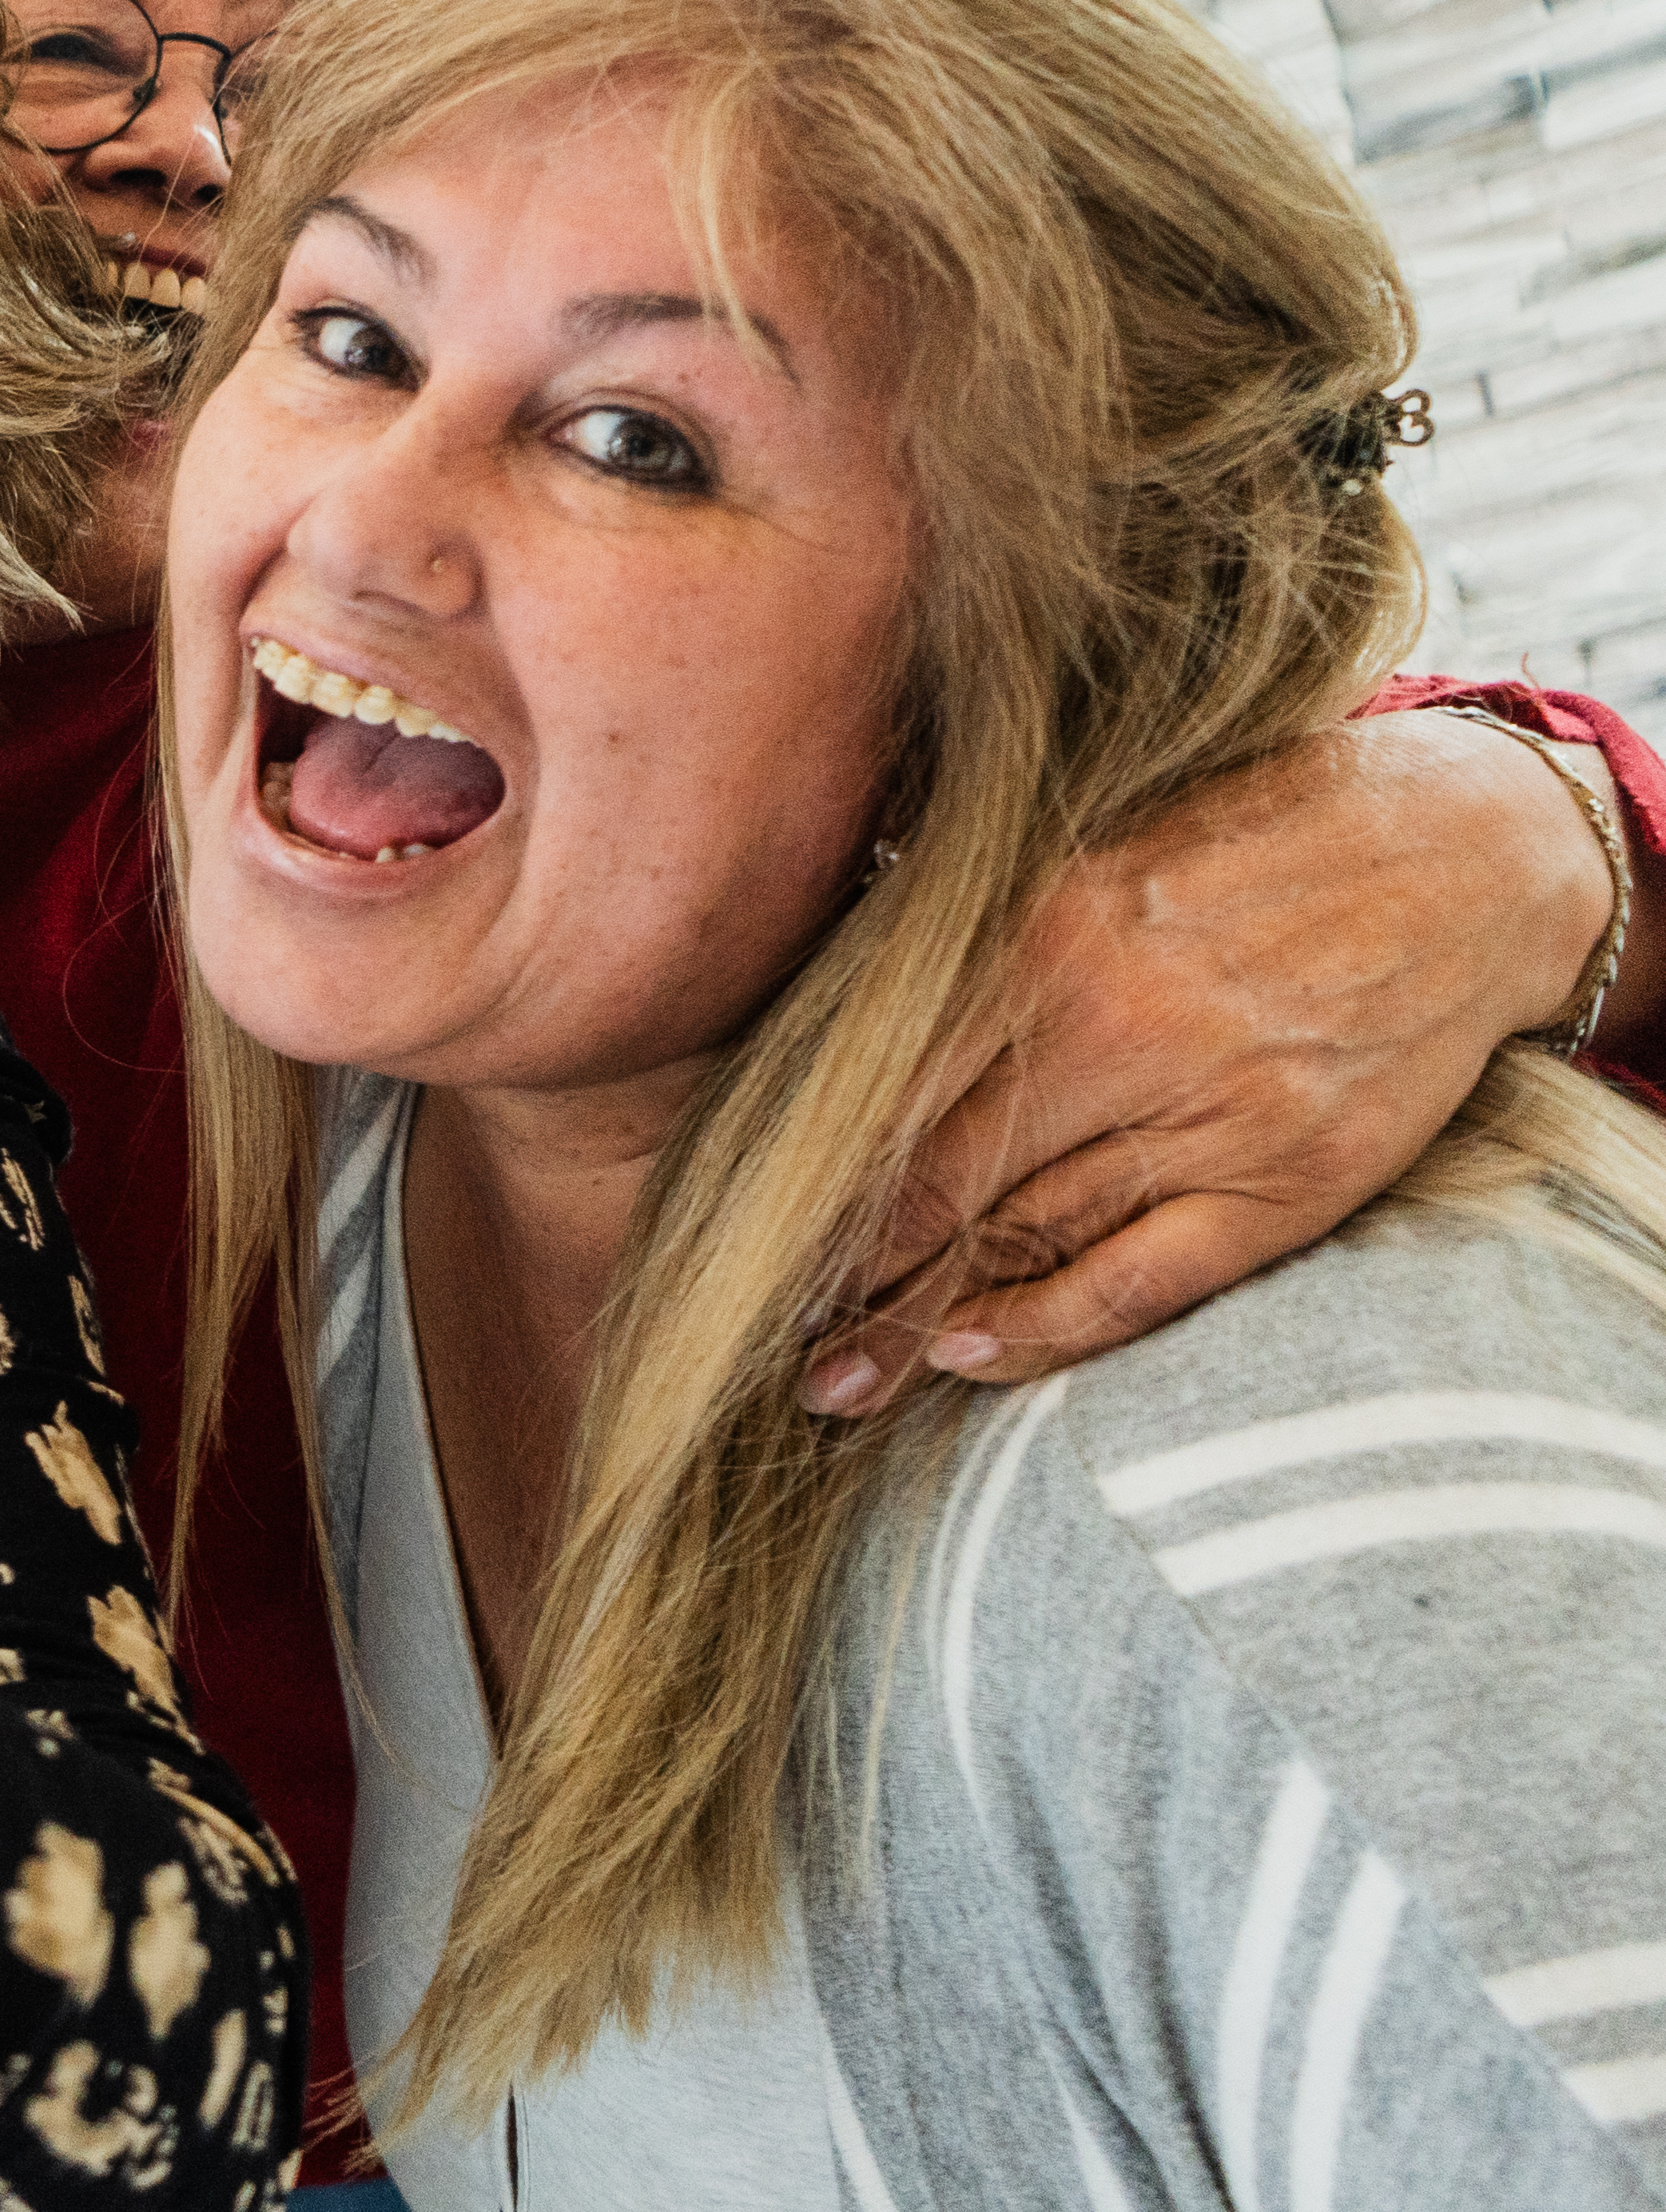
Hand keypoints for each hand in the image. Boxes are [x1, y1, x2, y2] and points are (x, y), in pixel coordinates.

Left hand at [809, 706, 1618, 1409]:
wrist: (1472, 852)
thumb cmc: (1258, 833)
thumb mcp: (1095, 835)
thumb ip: (974, 910)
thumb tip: (838, 983)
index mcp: (1050, 932)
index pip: (884, 1081)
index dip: (806, 1171)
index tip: (738, 1226)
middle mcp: (1121, 1028)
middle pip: (937, 1176)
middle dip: (842, 1269)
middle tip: (758, 1333)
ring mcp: (1212, 1114)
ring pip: (1024, 1240)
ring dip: (917, 1321)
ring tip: (837, 1378)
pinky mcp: (1291, 1181)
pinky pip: (1142, 1282)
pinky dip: (1048, 1329)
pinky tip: (970, 1358)